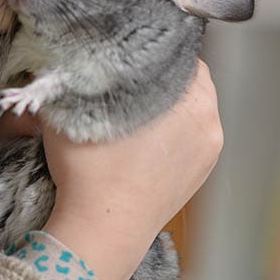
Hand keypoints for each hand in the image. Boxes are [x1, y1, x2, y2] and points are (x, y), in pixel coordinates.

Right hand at [0, 59, 222, 279]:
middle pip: (190, 81)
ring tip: (136, 105)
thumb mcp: (73, 107)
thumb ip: (76, 73)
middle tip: (131, 75)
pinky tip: (145, 136)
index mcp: (193, 99)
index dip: (154, 49)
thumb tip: (70, 54)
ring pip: (192, 110)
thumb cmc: (92, 172)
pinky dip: (173, 131)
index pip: (183, 55)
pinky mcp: (200, 174)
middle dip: (163, 76)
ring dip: (170, 104)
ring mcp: (208, 152)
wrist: (102, 230)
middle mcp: (209, 123)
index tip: (133, 49)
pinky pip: (190, 138)